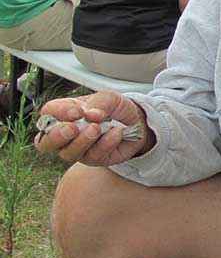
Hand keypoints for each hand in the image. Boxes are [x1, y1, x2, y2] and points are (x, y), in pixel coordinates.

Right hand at [34, 91, 152, 165]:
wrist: (138, 123)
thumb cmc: (117, 110)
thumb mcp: (110, 98)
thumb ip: (99, 102)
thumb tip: (90, 114)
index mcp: (64, 113)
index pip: (48, 114)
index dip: (59, 114)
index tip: (78, 112)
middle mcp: (66, 134)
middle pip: (45, 142)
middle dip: (57, 136)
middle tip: (73, 128)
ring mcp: (78, 149)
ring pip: (68, 153)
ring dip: (83, 140)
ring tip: (98, 128)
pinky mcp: (93, 159)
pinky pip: (94, 156)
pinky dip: (106, 143)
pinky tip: (117, 133)